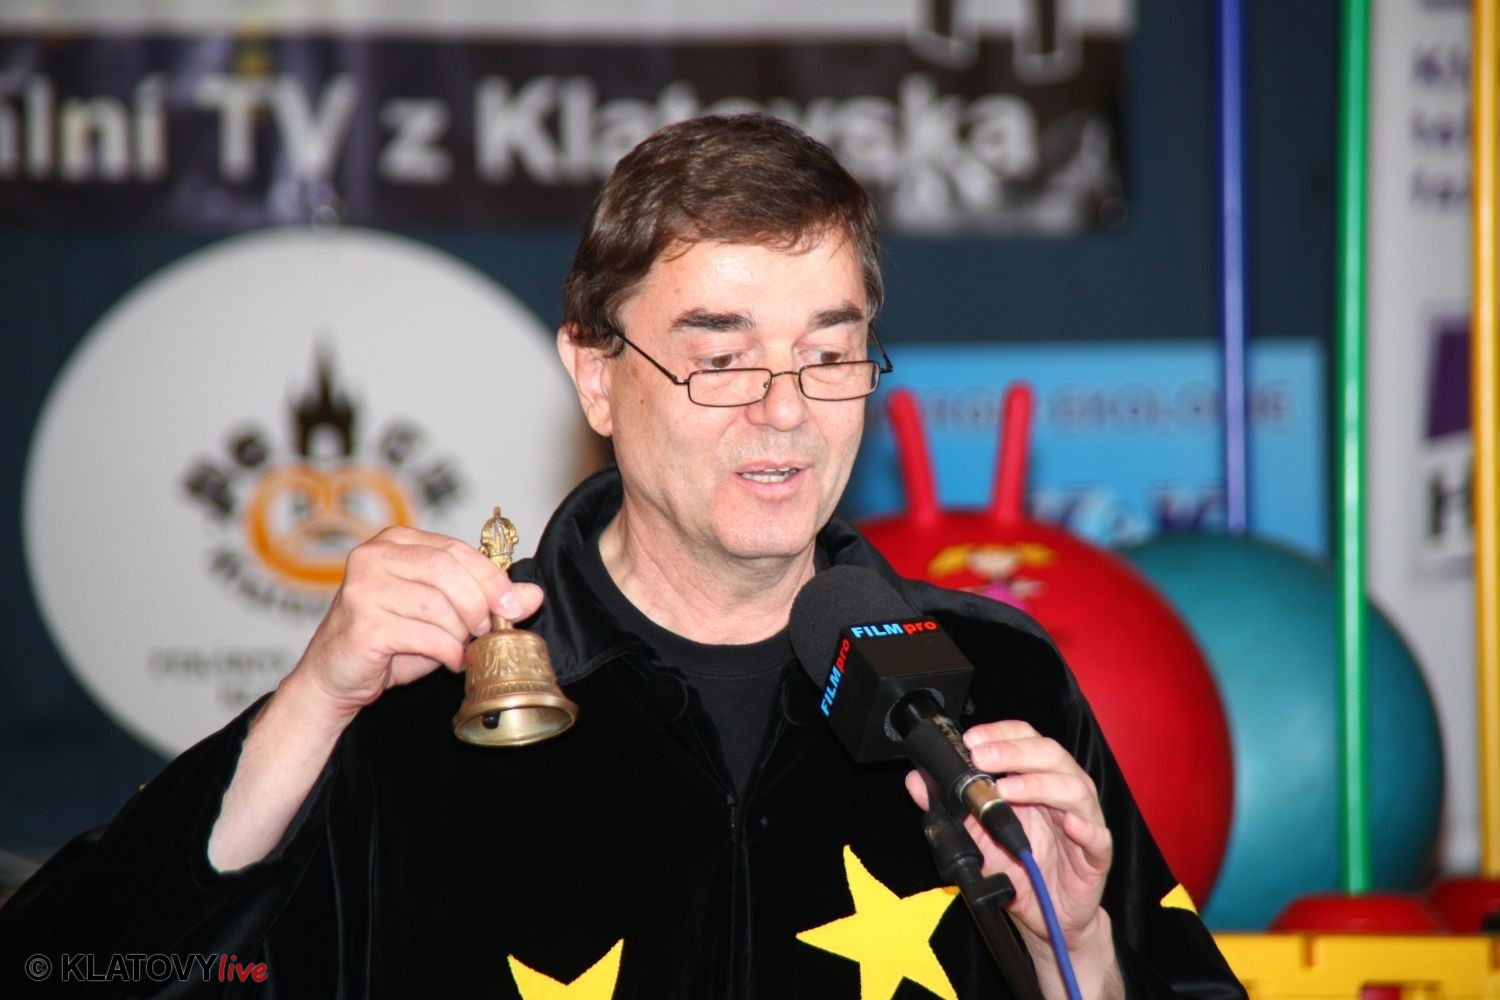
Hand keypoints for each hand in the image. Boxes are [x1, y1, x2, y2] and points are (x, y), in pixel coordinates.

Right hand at [290, 525, 543, 723]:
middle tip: (488, 629)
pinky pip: (424, 635)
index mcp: (395, 542)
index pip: (455, 549)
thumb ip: (484, 599)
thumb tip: (533, 594)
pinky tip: (450, 660)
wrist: (336, 677)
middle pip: (447, 570)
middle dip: (478, 603)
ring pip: (437, 605)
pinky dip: (447, 651)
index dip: (490, 576)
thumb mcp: (443, 613)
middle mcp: (374, 557)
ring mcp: (363, 589)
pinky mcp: (362, 625)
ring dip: (460, 633)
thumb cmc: (390, 639)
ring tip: (462, 648)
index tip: (514, 604)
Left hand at [904, 720, 1117, 992]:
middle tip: (983, 760)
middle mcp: (1062, 794)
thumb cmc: (1018, 869)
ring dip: (1040, 784)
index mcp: (1035, 781)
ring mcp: (1083, 822)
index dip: (1001, 734)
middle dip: (1014, 752)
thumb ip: (949, 808)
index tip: (972, 740)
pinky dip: (1086, 828)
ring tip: (1008, 790)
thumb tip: (916, 781)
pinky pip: (1099, 838)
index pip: (1026, 740)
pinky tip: (1070, 824)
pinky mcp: (1096, 857)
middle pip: (1050, 755)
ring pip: (1075, 788)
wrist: (1045, 917)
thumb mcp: (975, 837)